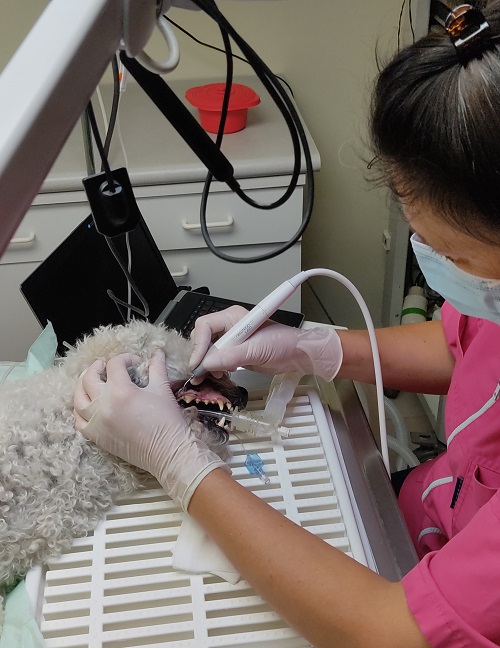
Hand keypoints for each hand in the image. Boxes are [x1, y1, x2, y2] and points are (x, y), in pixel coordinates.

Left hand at [73, 351, 229, 510]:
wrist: (168, 452)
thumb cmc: (168, 420)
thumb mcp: (162, 389)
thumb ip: (156, 367)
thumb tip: (157, 352)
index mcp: (120, 390)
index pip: (114, 365)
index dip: (125, 358)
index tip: (135, 362)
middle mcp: (103, 405)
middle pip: (89, 378)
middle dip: (97, 367)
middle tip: (106, 365)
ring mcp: (96, 422)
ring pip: (78, 399)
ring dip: (82, 385)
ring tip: (91, 379)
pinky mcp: (96, 437)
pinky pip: (79, 420)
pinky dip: (80, 410)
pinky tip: (88, 404)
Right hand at [190, 306, 342, 380]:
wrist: (298, 355)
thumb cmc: (283, 344)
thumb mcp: (256, 350)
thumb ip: (231, 356)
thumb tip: (207, 363)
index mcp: (233, 317)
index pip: (205, 326)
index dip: (199, 344)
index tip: (198, 363)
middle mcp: (229, 326)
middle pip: (203, 338)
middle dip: (200, 356)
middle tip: (200, 373)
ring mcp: (232, 340)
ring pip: (208, 351)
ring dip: (206, 364)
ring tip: (211, 377)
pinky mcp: (235, 353)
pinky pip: (217, 359)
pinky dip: (214, 368)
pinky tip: (220, 376)